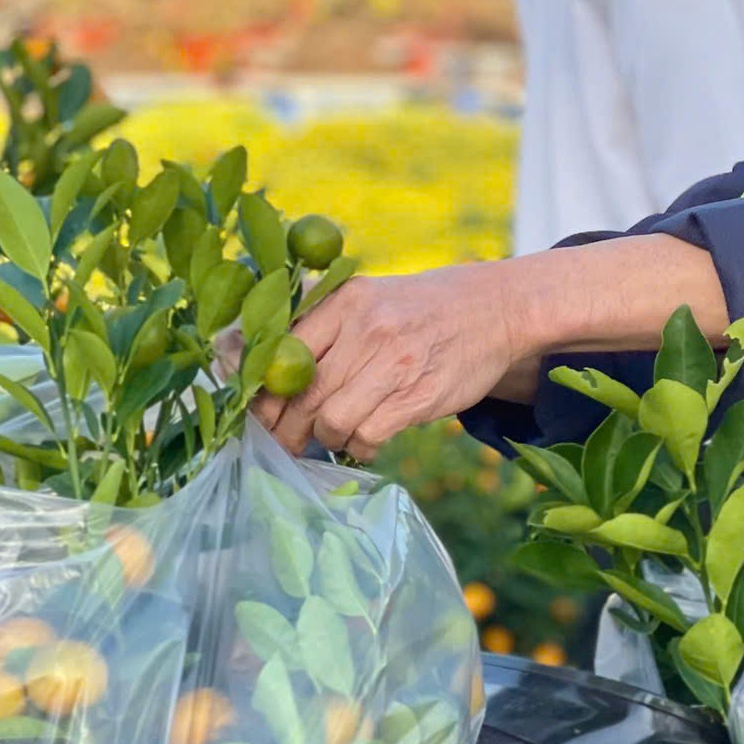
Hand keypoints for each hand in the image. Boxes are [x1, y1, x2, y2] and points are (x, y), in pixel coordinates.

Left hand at [254, 262, 541, 460]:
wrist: (494, 310)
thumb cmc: (420, 308)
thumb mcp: (370, 296)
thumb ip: (319, 319)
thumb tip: (248, 353)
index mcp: (347, 302)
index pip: (284, 353)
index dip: (263, 392)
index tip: (256, 413)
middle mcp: (369, 329)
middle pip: (305, 394)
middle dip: (283, 428)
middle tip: (278, 443)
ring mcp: (397, 364)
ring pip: (332, 420)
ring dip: (322, 439)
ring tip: (324, 439)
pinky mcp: (420, 396)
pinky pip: (368, 436)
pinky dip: (357, 448)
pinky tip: (361, 442)